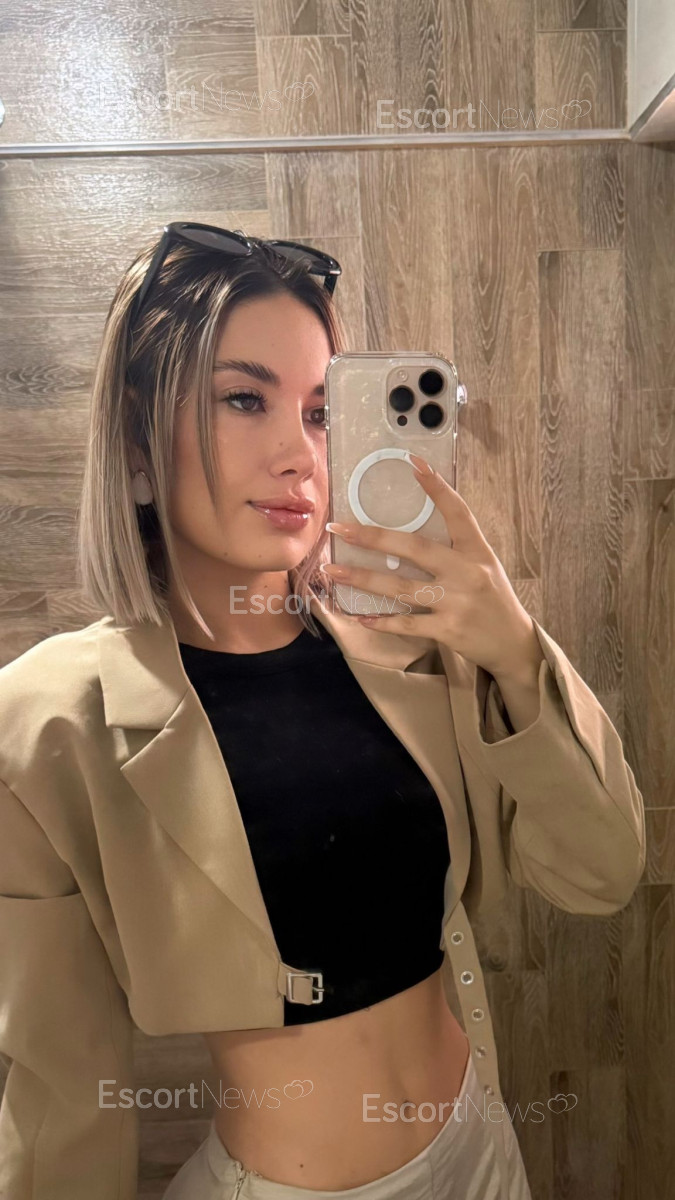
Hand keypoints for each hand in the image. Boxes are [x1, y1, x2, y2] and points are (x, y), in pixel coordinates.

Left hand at [322, 453, 542, 677]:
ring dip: (363, 579)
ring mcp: (456, 602)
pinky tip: (361, 616)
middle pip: (414, 548)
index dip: (437, 488)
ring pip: (400, 587)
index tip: (414, 463)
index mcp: (477, 551)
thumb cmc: (493, 599)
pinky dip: (383, 621)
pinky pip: (407, 624)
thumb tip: (409, 534)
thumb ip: (454, 548)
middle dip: (373, 537)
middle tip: (340, 528)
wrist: (513, 643)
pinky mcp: (448, 630)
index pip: (457, 512)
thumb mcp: (484, 565)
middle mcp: (466, 573)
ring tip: (333, 570)